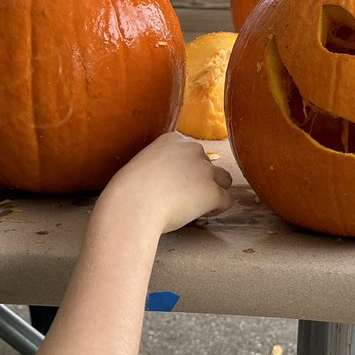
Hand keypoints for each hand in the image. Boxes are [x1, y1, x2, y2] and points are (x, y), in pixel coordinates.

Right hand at [101, 132, 232, 234]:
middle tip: (183, 198)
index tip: (173, 185)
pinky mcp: (213, 191)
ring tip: (196, 206)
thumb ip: (160, 164)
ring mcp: (205, 170)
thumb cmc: (128, 192)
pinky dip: (217, 209)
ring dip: (214, 192)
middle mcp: (193, 149)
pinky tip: (202, 215)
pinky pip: (227, 201)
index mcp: (173, 139)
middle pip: (208, 165)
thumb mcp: (142, 165)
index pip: (192, 153)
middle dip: (200, 181)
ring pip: (224, 180)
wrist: (132, 206)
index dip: (186, 170)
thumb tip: (169, 181)